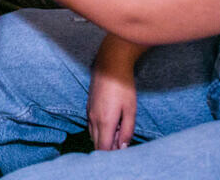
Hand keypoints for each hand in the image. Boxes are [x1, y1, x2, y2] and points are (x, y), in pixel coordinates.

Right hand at [87, 35, 141, 150]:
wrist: (110, 64)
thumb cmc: (123, 86)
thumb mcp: (130, 110)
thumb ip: (127, 131)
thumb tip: (123, 147)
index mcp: (104, 122)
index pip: (103, 148)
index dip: (112, 155)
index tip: (122, 152)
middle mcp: (93, 119)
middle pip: (97, 144)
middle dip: (108, 148)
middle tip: (122, 142)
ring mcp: (89, 112)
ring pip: (93, 135)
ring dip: (104, 139)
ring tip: (118, 132)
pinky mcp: (88, 106)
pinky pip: (91, 125)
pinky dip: (99, 130)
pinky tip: (110, 124)